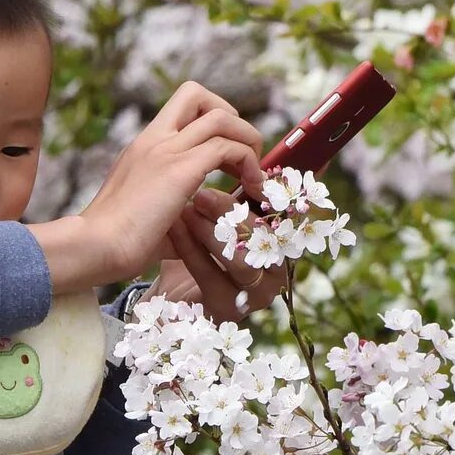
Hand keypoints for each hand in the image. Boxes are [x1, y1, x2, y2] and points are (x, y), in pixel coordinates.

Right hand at [34, 83, 262, 292]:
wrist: (94, 248)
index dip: (211, 118)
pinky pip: (227, 147)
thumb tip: (199, 225)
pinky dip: (249, 164)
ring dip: (248, 141)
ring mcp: (166, 150)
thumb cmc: (116, 244)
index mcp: (144, 146)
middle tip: (243, 158)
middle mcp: (154, 139)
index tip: (226, 156)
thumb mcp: (150, 216)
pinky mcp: (179, 169)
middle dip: (231, 119)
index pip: (181, 106)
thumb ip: (176, 212)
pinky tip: (251, 191)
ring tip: (255, 178)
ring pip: (222, 117)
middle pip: (198, 94)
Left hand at [148, 185, 294, 318]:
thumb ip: (239, 189)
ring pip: (243, 260)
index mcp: (282, 242)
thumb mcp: (219, 213)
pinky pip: (212, 277)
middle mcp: (277, 269)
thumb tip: (251, 146)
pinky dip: (191, 250)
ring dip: (213, 233)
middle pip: (266, 238)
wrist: (166, 288)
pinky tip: (174, 229)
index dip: (271, 194)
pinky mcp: (229, 308)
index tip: (243, 172)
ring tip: (188, 211)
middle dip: (232, 212)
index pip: (288, 216)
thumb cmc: (195, 240)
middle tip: (204, 194)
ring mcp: (256, 293)